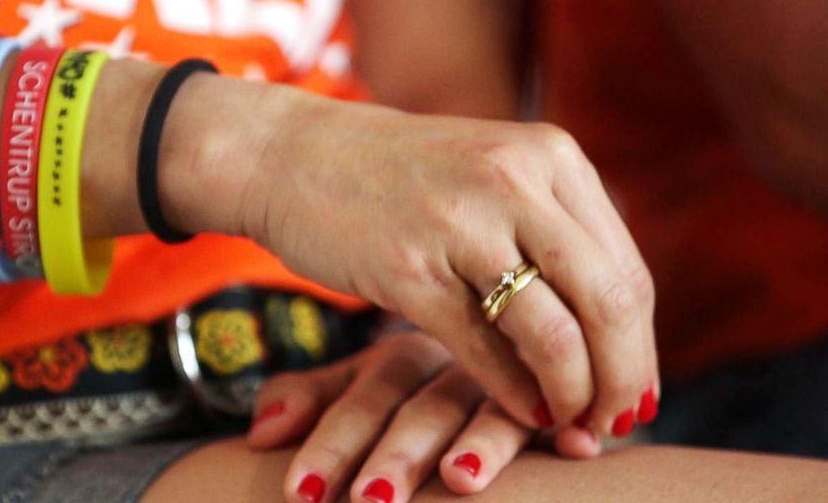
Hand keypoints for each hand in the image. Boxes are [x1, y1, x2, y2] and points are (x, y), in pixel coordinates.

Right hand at [237, 93, 657, 435]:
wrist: (294, 153)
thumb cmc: (399, 177)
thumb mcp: (491, 176)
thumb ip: (552, 231)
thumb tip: (612, 333)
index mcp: (551, 156)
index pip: (628, 272)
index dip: (640, 348)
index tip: (632, 393)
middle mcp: (515, 180)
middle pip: (609, 303)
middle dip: (622, 380)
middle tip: (614, 424)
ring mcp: (460, 223)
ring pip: (555, 333)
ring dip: (573, 396)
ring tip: (570, 426)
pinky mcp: (408, 267)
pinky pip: (483, 348)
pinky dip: (512, 393)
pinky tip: (523, 413)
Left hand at [248, 333, 576, 502]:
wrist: (493, 353)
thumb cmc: (412, 395)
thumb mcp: (361, 394)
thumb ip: (314, 403)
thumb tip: (260, 433)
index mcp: (405, 359)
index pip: (368, 393)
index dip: (336, 440)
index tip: (303, 490)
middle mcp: (459, 364)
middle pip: (427, 404)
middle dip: (399, 454)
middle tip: (372, 501)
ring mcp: (513, 381)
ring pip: (496, 406)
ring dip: (484, 442)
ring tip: (463, 479)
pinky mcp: (559, 404)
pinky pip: (569, 412)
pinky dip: (573, 429)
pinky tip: (581, 449)